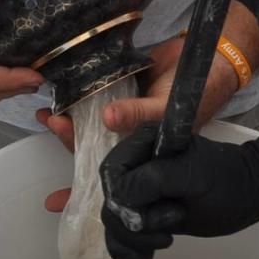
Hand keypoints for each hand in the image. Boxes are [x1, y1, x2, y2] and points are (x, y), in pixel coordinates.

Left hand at [36, 36, 236, 211]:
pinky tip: (63, 88)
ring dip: (68, 118)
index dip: (81, 190)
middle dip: (69, 139)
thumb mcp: (169, 110)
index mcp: (141, 153)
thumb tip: (107, 117)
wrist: (209, 57)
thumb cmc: (200, 94)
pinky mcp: (118, 87)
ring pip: (87, 121)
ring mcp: (121, 111)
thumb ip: (139, 115)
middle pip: (90, 145)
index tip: (55, 200)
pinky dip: (78, 92)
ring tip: (49, 111)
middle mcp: (127, 135)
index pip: (107, 175)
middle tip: (53, 123)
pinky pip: (93, 93)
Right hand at [99, 122, 258, 258]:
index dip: (122, 198)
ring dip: (132, 238)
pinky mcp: (144, 212)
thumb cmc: (229, 182)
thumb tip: (120, 196)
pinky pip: (119, 232)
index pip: (111, 172)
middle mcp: (136, 164)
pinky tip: (141, 256)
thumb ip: (154, 179)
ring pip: (112, 219)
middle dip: (130, 223)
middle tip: (166, 229)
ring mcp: (139, 190)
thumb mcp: (193, 177)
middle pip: (110, 199)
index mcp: (145, 142)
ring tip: (165, 239)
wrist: (251, 196)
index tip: (146, 216)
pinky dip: (125, 248)